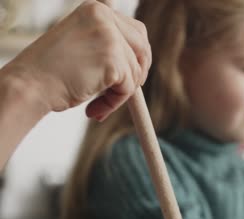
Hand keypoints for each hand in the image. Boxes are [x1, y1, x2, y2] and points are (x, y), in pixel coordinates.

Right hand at [3, 0, 151, 119]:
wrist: (28, 86)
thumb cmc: (49, 72)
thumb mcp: (82, 45)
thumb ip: (106, 45)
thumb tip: (138, 62)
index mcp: (96, 10)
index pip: (135, 30)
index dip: (139, 55)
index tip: (135, 72)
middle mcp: (104, 17)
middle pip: (142, 47)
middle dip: (139, 72)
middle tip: (127, 90)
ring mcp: (110, 37)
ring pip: (135, 72)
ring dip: (120, 93)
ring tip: (96, 104)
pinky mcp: (113, 60)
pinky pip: (129, 88)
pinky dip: (115, 102)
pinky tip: (94, 109)